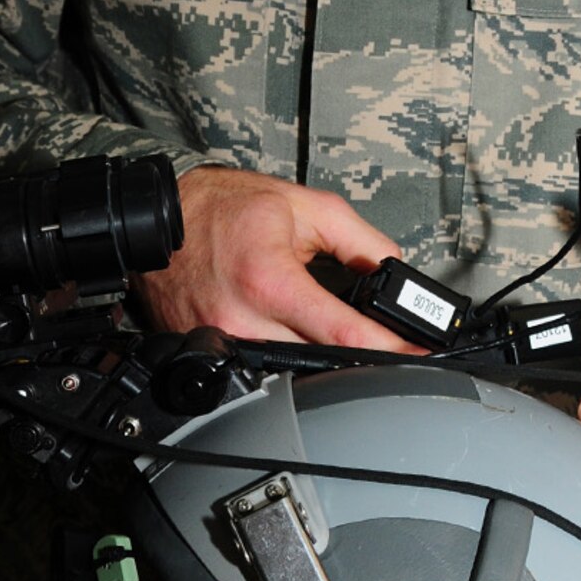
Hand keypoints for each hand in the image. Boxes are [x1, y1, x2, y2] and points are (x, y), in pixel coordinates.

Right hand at [130, 165, 414, 349]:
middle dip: (357, 357)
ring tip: (341, 341)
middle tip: (386, 344)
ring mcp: (221, 344)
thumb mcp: (306, 206)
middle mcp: (242, 321)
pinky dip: (283, 359)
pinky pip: (256, 369)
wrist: (160, 220)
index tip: (421, 353)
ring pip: (289, 373)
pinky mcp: (206, 355)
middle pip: (319, 362)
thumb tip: (394, 270)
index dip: (389, 347)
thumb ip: (360, 239)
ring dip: (321, 362)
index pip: (343, 332)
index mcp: (270, 281)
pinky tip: (294, 341)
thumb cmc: (224, 207)